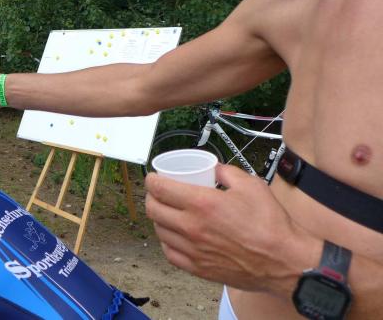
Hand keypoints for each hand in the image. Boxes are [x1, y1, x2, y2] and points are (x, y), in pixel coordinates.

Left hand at [144, 164, 317, 296]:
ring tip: (167, 213)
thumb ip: (226, 172)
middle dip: (151, 198)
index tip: (153, 178)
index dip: (152, 180)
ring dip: (159, 219)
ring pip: (159, 232)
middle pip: (153, 210)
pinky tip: (175, 236)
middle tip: (158, 193)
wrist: (285, 261)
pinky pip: (170, 253)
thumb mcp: (250, 184)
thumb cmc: (271, 224)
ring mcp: (193, 250)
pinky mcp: (198, 268)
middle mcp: (192, 228)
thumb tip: (212, 168)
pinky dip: (168, 242)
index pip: (160, 189)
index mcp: (202, 204)